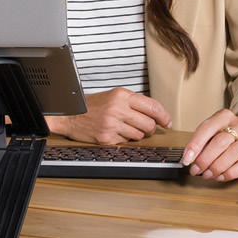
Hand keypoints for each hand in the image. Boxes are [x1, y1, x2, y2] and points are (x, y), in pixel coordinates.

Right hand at [45, 87, 170, 144]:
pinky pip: (126, 142)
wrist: (71, 114)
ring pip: (139, 135)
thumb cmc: (93, 105)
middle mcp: (117, 109)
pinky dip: (124, 139)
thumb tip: (156, 114)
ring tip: (125, 128)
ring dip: (137, 135)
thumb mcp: (114, 96)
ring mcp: (112, 124)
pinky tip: (115, 132)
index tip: (167, 122)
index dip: (164, 116)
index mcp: (121, 95)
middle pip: (149, 124)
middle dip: (150, 128)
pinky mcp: (106, 138)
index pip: (153, 106)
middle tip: (145, 127)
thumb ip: (134, 103)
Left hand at [182, 109, 237, 181]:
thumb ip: (202, 144)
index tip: (187, 159)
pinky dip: (230, 173)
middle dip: (205, 159)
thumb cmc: (229, 136)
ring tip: (207, 174)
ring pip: (232, 153)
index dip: (195, 145)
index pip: (207, 128)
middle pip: (220, 142)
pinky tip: (221, 176)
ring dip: (216, 167)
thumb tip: (190, 158)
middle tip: (196, 170)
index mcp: (224, 116)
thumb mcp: (214, 133)